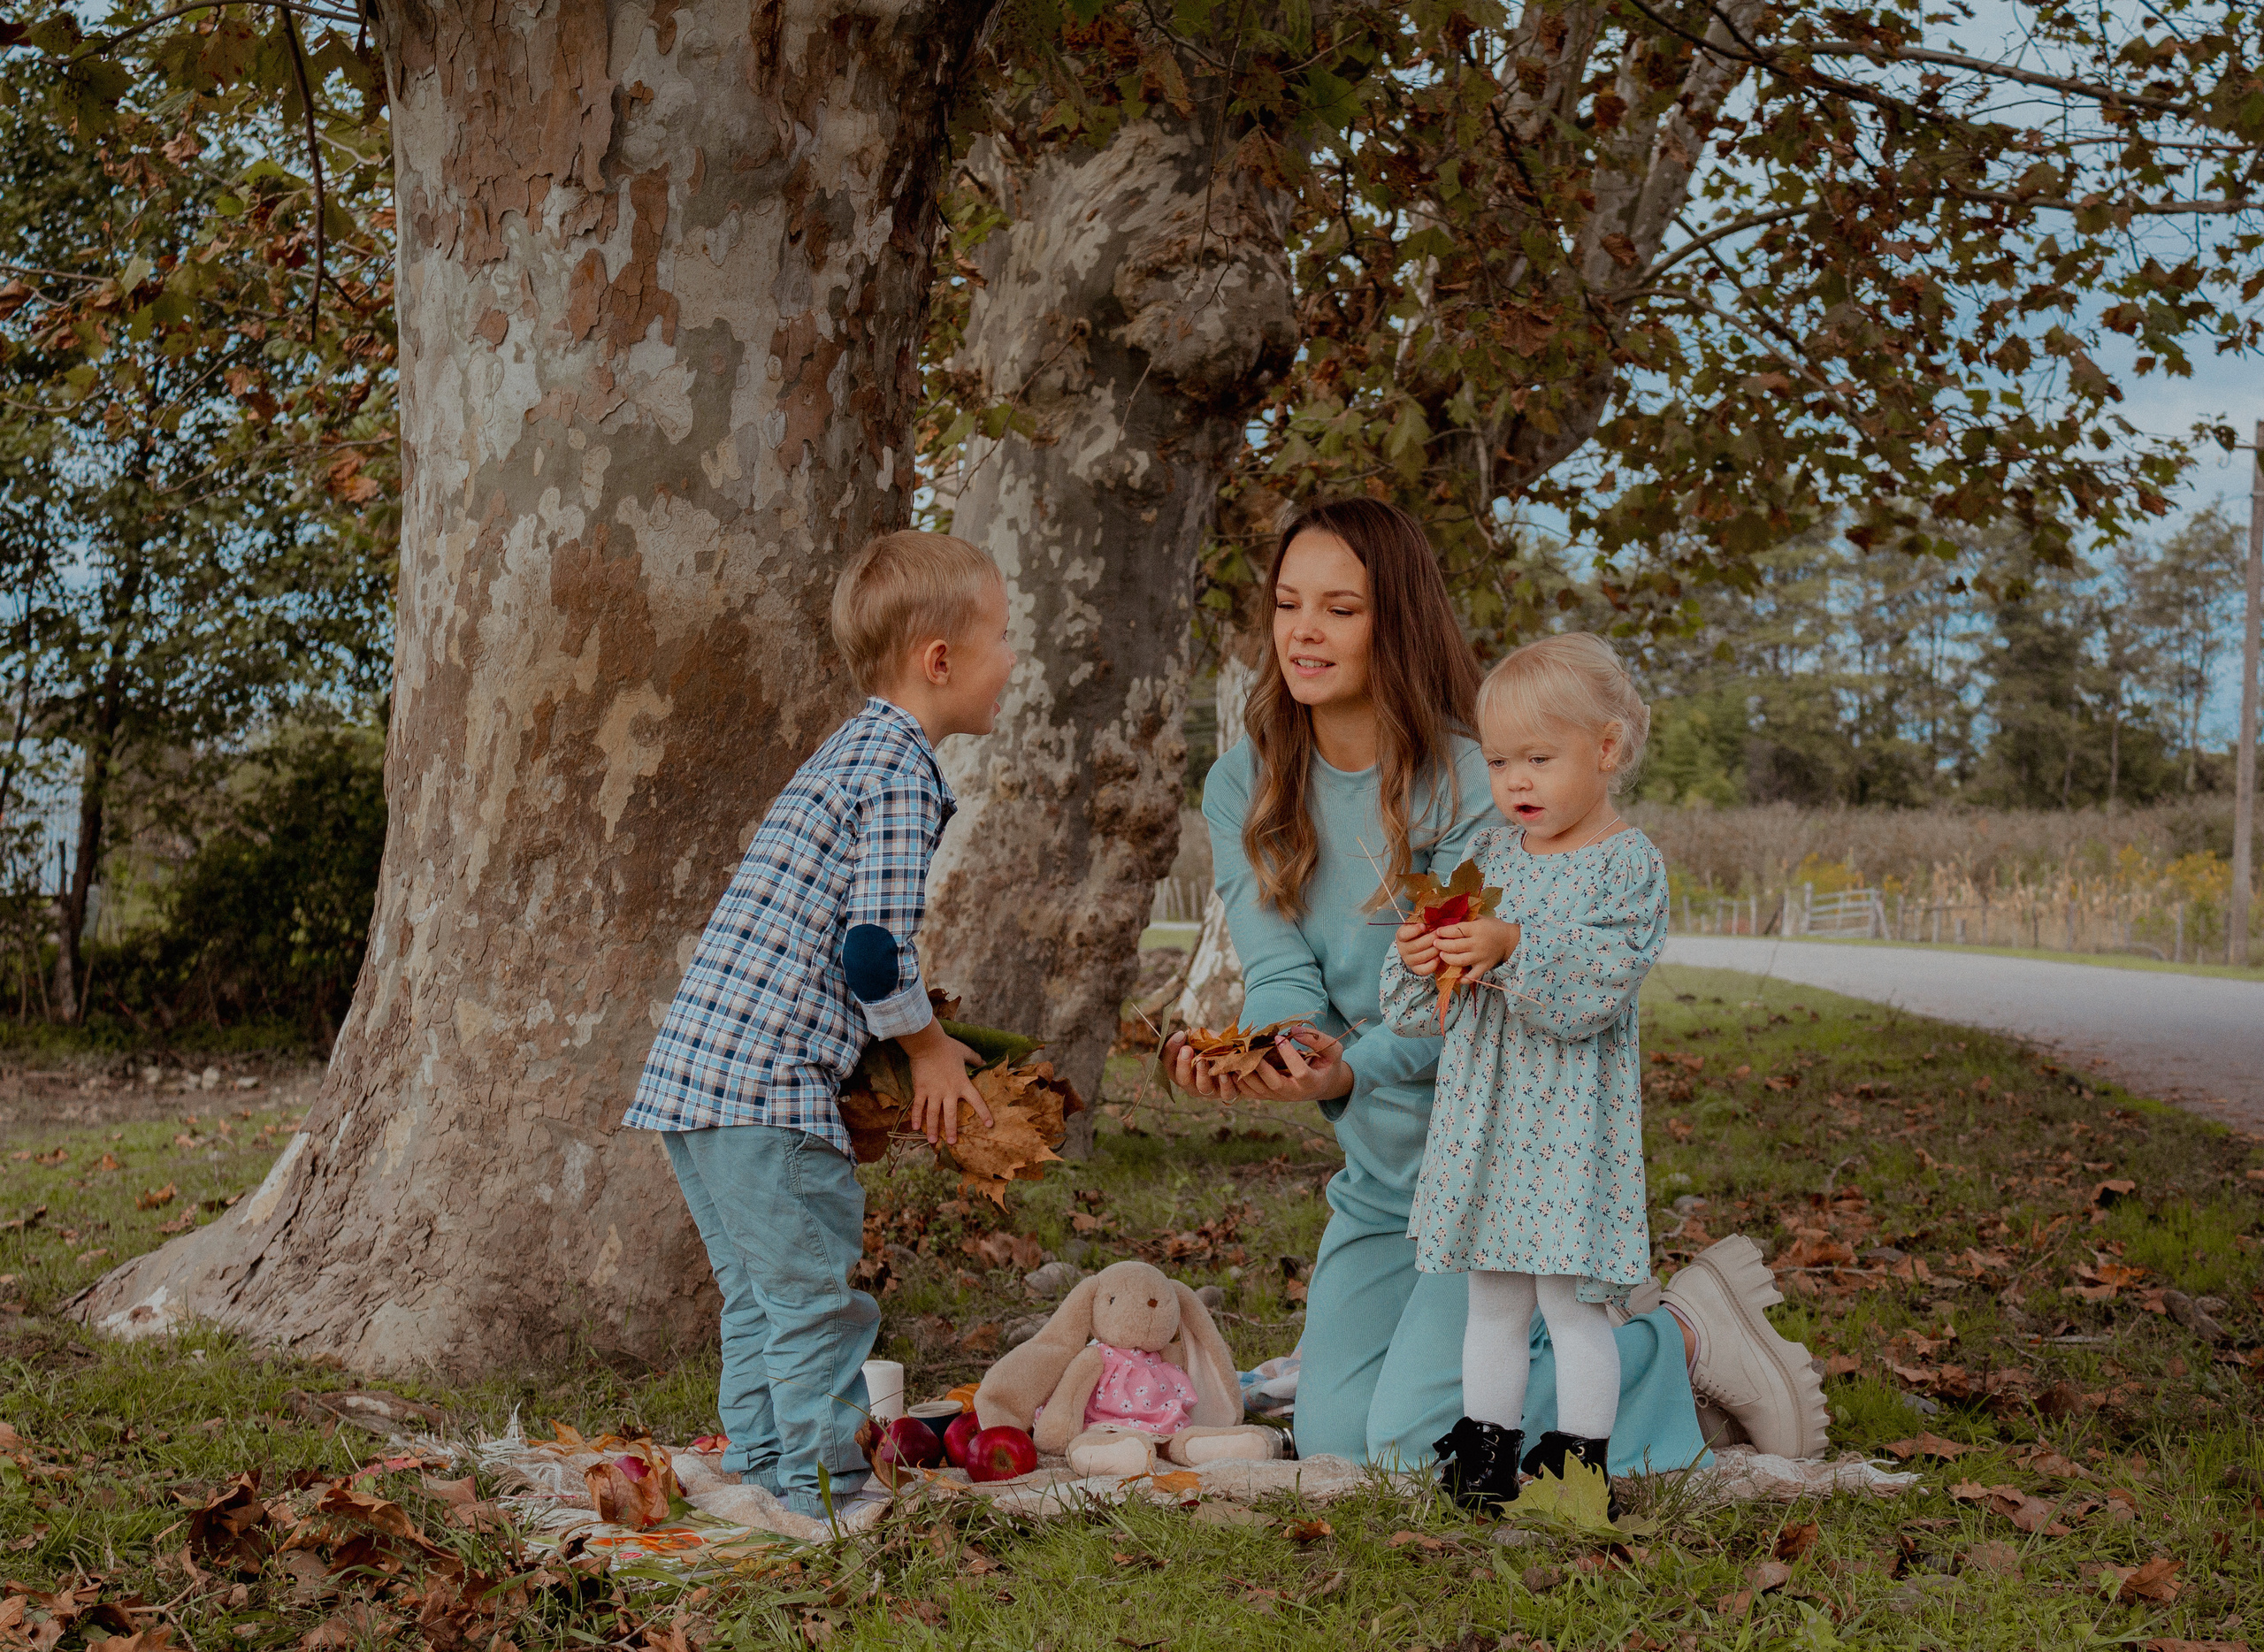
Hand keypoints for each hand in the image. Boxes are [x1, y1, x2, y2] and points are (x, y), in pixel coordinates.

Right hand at [898, 1021, 991, 1144]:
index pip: (977, 1101)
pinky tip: (915, 1128)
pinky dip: (916, 1117)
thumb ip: (975, 1058)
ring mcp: (933, 1092)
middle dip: (952, 1130)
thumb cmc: (947, 1047)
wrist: (927, 1043)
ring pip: (933, 1115)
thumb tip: (985, 1062)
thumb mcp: (965, 1051)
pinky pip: (918, 1106)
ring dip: (933, 1129)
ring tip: (932, 1141)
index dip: (984, 1113)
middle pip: (950, 1115)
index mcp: (962, 1083)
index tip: (989, 1125)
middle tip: (953, 1142)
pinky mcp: (920, 1089)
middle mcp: (948, 1091)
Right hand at [1165, 1030, 1239, 1099]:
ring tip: (1204, 1060)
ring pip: (1203, 1087)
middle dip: (1183, 1064)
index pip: (1167, 1062)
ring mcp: (1208, 1090)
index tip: (1179, 1035)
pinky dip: (1226, 1085)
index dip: (1170, 1049)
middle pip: (1182, 1079)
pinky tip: (1225, 1073)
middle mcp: (1191, 1083)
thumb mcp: (1202, 1039)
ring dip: (1202, 1074)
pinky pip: (1225, 1093)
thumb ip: (1193, 1037)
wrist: (1235, 1056)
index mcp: (1179, 1069)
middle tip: (1186, 1049)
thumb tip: (1187, 1034)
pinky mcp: (1226, 1093)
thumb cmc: (1213, 1046)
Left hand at [1234, 1024, 1352, 1106]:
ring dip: (1247, 1073)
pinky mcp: (1269, 1096)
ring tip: (1238, 1054)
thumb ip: (1318, 1039)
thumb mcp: (1333, 1050)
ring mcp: (1280, 1097)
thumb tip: (1294, 1030)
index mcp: (1312, 1083)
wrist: (1322, 1084)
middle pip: (1275, 1084)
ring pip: (1259, 1089)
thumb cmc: (1327, 1064)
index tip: (1279, 1037)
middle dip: (1262, 1068)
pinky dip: (1240, 1081)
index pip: (1300, 1072)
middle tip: (1251, 1050)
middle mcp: (1294, 1094)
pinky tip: (1233, 1066)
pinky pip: (1251, 1093)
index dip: (1289, 1055)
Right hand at [1394, 920, 1440, 976]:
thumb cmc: (1419, 933)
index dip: (1414, 930)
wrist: (1414, 946)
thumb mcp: (1417, 924)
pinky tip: (1439, 957)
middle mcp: (1402, 949)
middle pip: (1416, 946)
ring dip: (1434, 950)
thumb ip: (1422, 922)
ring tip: (1442, 945)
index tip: (1424, 926)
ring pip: (1422, 957)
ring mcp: (1409, 960)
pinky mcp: (1416, 969)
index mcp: (1401, 936)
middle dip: (1430, 939)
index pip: (1404, 935)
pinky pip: (1424, 970)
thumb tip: (1433, 919)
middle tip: (1440, 934)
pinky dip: (1433, 964)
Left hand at [1433, 916, 1519, 975]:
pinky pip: (1472, 976)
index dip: (1444, 931)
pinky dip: (1463, 979)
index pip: (1456, 930)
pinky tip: (1454, 977)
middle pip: (1454, 946)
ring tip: (1441, 955)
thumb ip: (1465, 918)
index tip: (1437, 932)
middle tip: (1435, 943)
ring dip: (1447, 958)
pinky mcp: (1484, 967)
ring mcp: (1480, 957)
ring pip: (1459, 961)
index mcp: (1477, 929)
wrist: (1509, 940)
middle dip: (1441, 945)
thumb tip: (1447, 918)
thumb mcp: (1480, 918)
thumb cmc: (1493, 927)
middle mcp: (1477, 944)